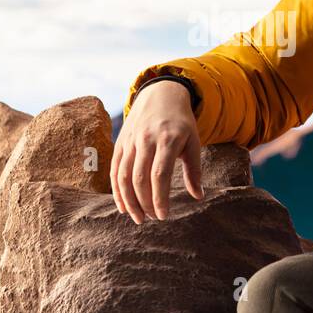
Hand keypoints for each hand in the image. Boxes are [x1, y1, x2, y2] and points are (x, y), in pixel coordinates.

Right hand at [110, 80, 203, 222]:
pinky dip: (116, 190)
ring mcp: (130, 140)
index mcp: (167, 139)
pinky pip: (115, 170)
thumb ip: (194, 170)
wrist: (160, 94)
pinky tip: (123, 206)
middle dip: (144, 203)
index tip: (163, 216)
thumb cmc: (180, 122)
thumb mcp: (194, 141)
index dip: (159, 198)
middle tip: (152, 218)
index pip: (160, 174)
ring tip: (138, 217)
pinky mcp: (120, 142)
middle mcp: (146, 139)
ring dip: (129, 201)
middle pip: (139, 178)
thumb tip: (198, 196)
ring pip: (124, 176)